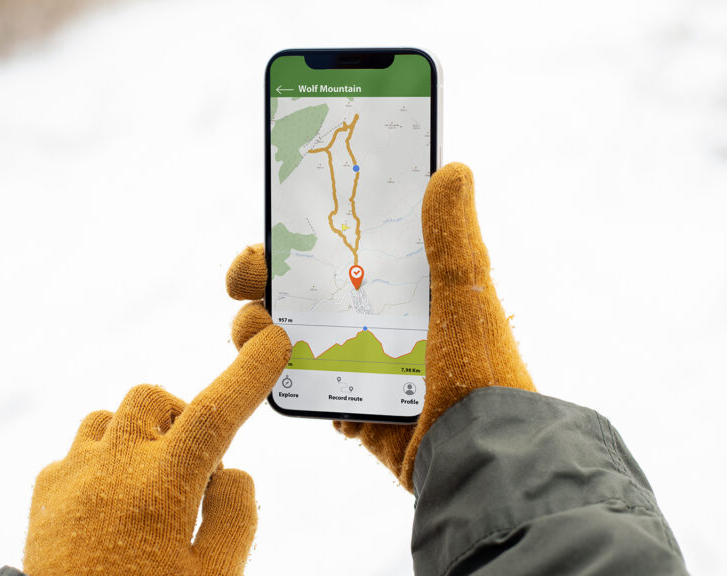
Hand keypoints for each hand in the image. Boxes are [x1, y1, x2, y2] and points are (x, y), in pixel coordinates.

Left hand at [23, 326, 290, 575]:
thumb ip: (236, 514)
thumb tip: (230, 470)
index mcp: (163, 488)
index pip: (218, 411)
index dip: (250, 371)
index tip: (272, 339)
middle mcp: (113, 468)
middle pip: (156, 400)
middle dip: (184, 419)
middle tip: (196, 472)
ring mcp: (72, 476)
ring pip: (111, 418)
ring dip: (141, 437)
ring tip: (151, 486)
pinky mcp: (45, 492)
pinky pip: (80, 449)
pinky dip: (105, 461)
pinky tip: (112, 506)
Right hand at [226, 162, 534, 491]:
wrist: (481, 460)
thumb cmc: (480, 371)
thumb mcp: (466, 295)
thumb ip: (452, 238)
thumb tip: (453, 169)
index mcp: (407, 289)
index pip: (344, 250)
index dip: (300, 239)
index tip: (268, 231)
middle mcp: (382, 323)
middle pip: (305, 293)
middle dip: (264, 284)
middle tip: (245, 283)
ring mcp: (365, 368)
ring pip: (294, 343)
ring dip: (264, 335)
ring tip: (262, 336)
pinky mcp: (357, 410)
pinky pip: (311, 392)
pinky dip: (296, 386)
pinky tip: (304, 383)